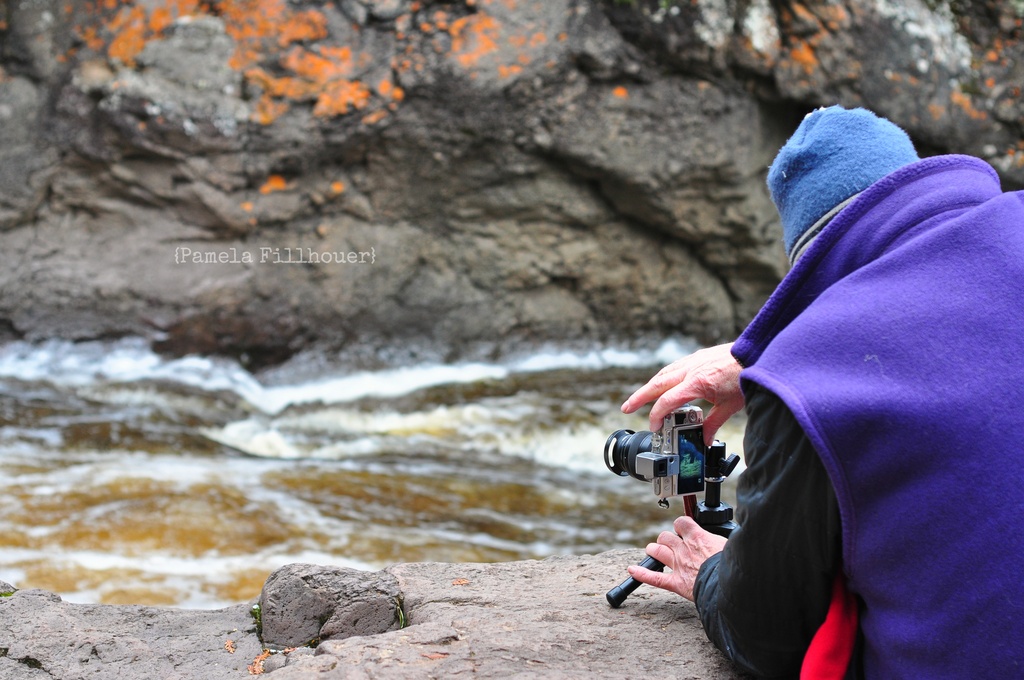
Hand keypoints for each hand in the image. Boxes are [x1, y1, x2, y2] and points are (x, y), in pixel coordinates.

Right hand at [620, 342, 743, 443]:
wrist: (757, 354)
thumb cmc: (746, 378)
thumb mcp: (730, 406)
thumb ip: (714, 423)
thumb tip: (706, 439)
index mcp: (695, 383)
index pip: (667, 402)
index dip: (657, 416)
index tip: (654, 427)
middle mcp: (690, 369)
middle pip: (656, 384)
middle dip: (639, 397)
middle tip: (626, 408)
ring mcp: (693, 361)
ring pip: (664, 373)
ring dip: (650, 386)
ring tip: (641, 397)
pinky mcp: (698, 357)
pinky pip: (674, 366)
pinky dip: (664, 376)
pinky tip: (664, 382)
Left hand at [626, 516, 726, 600]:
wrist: (732, 585)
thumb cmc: (733, 565)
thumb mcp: (730, 544)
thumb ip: (721, 539)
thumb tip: (730, 535)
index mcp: (698, 538)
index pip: (682, 522)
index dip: (681, 524)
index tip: (684, 529)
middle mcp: (684, 550)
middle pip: (665, 536)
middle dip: (666, 538)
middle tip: (671, 543)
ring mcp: (678, 566)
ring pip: (657, 551)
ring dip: (654, 550)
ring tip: (654, 551)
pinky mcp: (676, 583)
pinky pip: (654, 578)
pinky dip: (641, 574)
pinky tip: (632, 570)